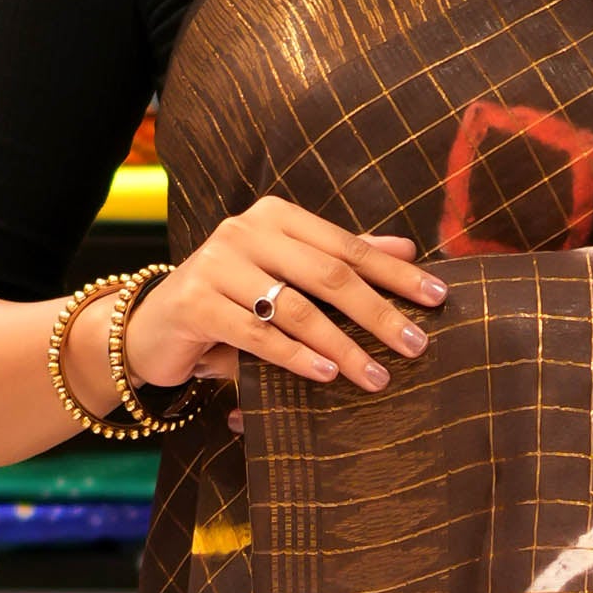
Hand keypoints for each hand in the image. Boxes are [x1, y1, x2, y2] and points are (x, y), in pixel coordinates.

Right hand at [120, 191, 443, 397]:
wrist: (154, 326)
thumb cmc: (232, 299)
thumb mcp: (286, 275)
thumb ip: (340, 260)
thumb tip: (408, 250)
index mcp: (275, 217)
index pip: (347, 246)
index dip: (396, 274)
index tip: (438, 299)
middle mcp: (244, 230)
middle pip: (328, 274)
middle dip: (377, 314)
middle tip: (416, 346)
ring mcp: (216, 264)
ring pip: (294, 308)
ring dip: (341, 345)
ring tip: (376, 376)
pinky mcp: (195, 302)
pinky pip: (256, 334)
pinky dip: (295, 356)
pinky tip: (326, 374)